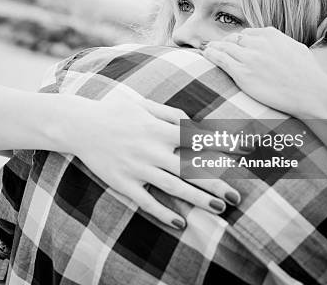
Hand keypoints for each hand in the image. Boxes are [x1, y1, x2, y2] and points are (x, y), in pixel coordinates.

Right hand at [60, 94, 242, 229]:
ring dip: (198, 199)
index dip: (224, 145)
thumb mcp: (143, 103)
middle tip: (236, 196)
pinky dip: (162, 213)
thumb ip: (170, 113)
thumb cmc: (114, 110)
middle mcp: (151, 149)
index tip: (247, 152)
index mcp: (159, 129)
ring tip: (219, 208)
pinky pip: (145, 201)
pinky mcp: (123, 182)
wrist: (79, 125)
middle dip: (216, 182)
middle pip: (190, 168)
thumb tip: (194, 124)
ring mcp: (137, 168)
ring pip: (173, 187)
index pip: (198, 139)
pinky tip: (180, 222)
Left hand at [202, 27, 326, 118]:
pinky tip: (206, 54)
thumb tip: (276, 42)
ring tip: (207, 49)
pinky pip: (220, 59)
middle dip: (225, 43)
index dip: (238, 40)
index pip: (247, 33)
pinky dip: (211, 55)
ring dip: (214, 47)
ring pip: (224, 47)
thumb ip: (281, 42)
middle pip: (233, 39)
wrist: (310, 92)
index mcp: (270, 34)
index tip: (232, 45)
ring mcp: (249, 57)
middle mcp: (258, 42)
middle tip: (217, 47)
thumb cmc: (308, 74)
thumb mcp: (296, 48)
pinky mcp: (242, 72)